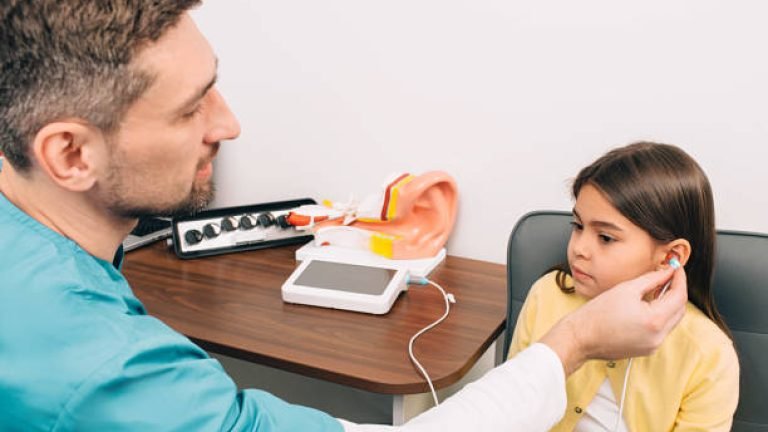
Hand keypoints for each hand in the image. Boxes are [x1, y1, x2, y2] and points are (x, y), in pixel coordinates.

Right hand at [540, 266, 686, 374]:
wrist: (580, 337)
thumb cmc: (596, 314)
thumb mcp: (626, 289)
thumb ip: (651, 279)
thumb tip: (667, 272)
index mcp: (654, 320)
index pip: (679, 296)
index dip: (679, 279)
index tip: (676, 268)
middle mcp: (658, 336)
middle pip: (679, 310)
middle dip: (676, 291)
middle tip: (668, 276)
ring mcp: (653, 345)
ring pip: (671, 320)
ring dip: (668, 304)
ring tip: (657, 289)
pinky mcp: (646, 349)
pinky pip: (660, 330)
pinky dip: (659, 316)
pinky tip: (647, 306)